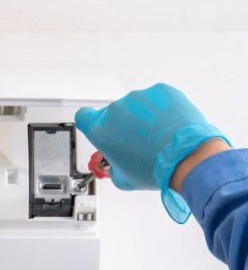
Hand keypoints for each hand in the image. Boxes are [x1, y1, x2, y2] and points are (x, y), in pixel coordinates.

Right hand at [74, 83, 228, 222]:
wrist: (185, 155)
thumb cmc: (154, 167)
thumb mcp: (122, 178)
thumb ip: (112, 165)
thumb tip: (117, 162)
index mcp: (100, 130)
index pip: (83, 117)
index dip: (90, 123)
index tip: (99, 128)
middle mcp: (116, 110)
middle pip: (112, 114)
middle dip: (122, 126)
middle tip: (136, 143)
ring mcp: (138, 98)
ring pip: (135, 106)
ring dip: (142, 117)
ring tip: (156, 135)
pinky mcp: (160, 91)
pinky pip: (156, 99)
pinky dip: (160, 108)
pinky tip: (166, 125)